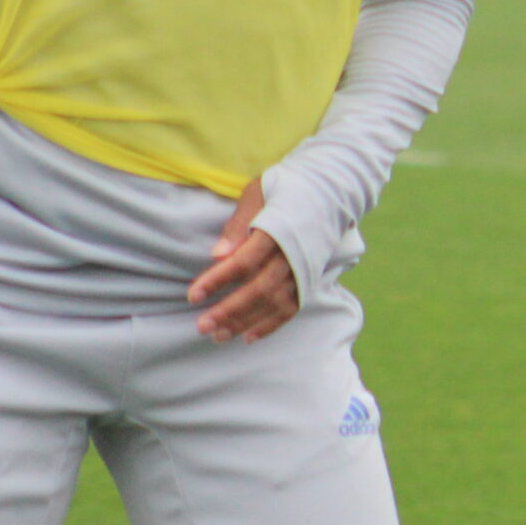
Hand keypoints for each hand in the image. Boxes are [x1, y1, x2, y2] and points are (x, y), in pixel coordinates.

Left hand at [187, 178, 301, 342]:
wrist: (332, 189)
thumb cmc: (287, 188)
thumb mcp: (257, 193)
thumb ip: (238, 224)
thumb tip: (217, 254)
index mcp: (278, 230)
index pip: (244, 262)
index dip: (218, 280)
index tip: (193, 296)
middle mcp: (293, 254)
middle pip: (259, 288)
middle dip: (230, 310)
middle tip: (202, 326)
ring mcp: (305, 269)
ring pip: (274, 302)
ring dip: (246, 322)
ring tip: (218, 336)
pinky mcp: (310, 278)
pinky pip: (292, 307)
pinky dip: (272, 324)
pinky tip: (249, 337)